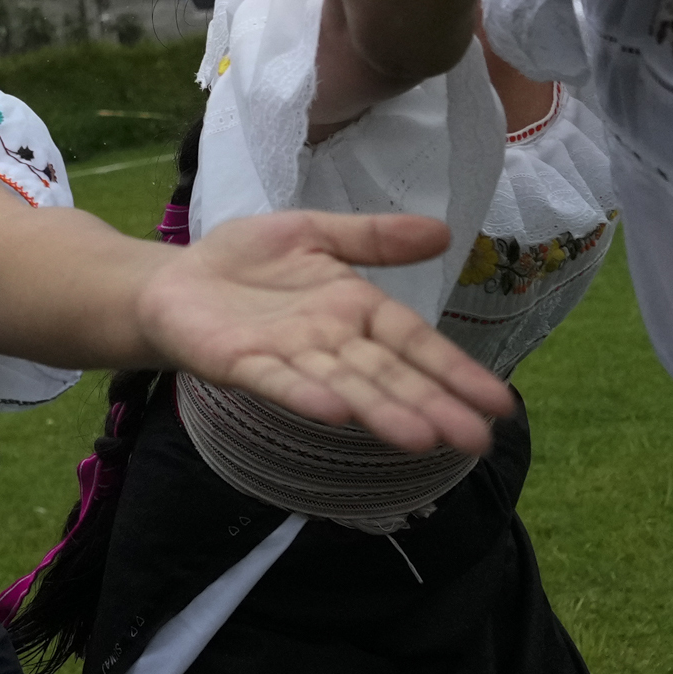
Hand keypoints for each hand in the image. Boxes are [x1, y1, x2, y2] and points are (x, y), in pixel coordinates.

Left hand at [138, 210, 517, 454]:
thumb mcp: (315, 233)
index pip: (415, 343)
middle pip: (389, 376)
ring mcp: (289, 357)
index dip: (454, 372)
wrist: (173, 279)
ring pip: (344, 386)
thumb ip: (374, 238)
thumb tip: (444, 231)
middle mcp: (330, 341)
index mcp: (355, 310)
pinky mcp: (242, 363)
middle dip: (432, 406)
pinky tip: (335, 414)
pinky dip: (306, 397)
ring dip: (380, 412)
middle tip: (477, 441)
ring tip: (423, 438)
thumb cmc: (246, 263)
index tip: (499, 404)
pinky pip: (278, 382)